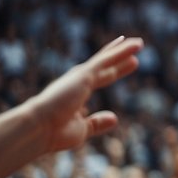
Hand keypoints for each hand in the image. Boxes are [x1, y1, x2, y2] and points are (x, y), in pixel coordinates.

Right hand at [26, 36, 142, 155]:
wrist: (38, 128)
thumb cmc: (54, 133)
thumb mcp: (82, 129)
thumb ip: (97, 122)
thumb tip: (115, 118)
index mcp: (76, 95)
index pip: (99, 80)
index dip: (112, 72)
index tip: (123, 67)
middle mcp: (77, 83)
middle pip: (104, 67)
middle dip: (118, 58)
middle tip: (133, 50)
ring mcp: (80, 77)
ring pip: (106, 61)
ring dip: (123, 51)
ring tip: (139, 44)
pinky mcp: (84, 75)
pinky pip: (107, 60)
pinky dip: (121, 52)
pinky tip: (136, 46)